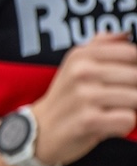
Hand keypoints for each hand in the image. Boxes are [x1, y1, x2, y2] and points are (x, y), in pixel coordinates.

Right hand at [28, 33, 136, 165]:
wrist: (39, 131)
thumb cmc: (66, 98)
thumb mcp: (76, 65)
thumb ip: (101, 45)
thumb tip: (126, 34)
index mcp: (81, 55)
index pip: (130, 53)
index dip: (136, 67)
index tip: (125, 80)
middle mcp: (81, 72)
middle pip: (136, 76)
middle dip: (133, 90)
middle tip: (117, 98)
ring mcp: (84, 96)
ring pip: (135, 98)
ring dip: (129, 108)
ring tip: (111, 111)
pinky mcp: (88, 121)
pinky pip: (128, 119)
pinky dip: (123, 125)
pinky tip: (107, 124)